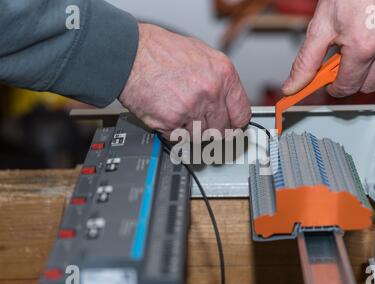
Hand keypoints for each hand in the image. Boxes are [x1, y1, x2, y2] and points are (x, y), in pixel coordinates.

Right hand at [119, 24, 250, 139]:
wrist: (130, 54)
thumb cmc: (161, 52)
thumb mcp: (202, 56)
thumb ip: (219, 81)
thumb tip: (228, 102)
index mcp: (224, 74)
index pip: (242, 115)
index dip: (235, 125)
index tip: (230, 128)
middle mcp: (211, 92)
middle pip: (222, 131)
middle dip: (211, 130)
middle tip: (199, 122)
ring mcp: (192, 108)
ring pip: (201, 136)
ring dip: (190, 130)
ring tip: (179, 111)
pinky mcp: (172, 121)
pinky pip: (179, 138)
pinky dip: (172, 131)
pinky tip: (167, 113)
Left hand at [282, 0, 374, 96]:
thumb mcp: (320, 28)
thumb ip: (306, 63)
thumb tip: (293, 86)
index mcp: (363, 47)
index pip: (348, 87)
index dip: (335, 87)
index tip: (331, 83)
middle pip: (368, 86)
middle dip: (354, 77)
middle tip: (346, 58)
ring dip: (374, 68)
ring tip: (363, 44)